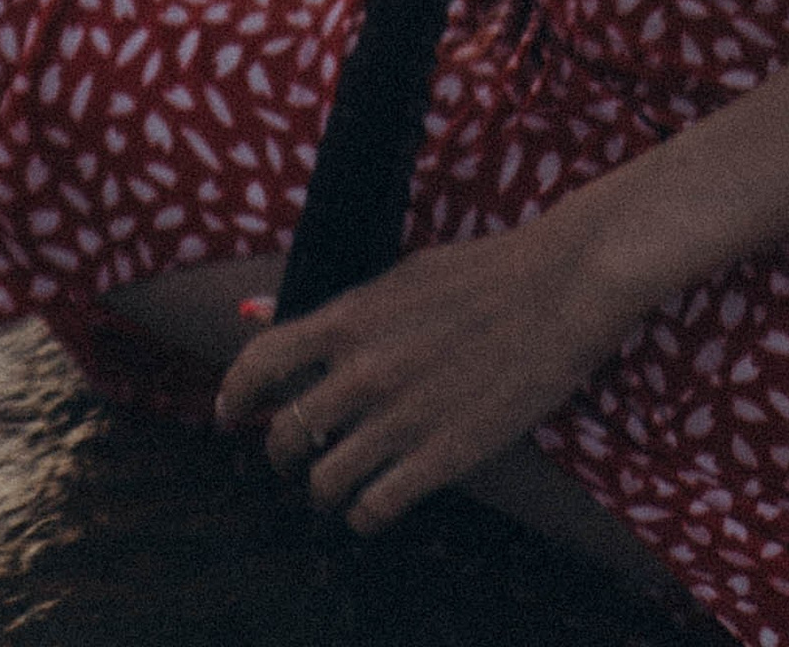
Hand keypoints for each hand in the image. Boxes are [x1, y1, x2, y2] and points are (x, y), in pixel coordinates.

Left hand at [214, 222, 619, 535]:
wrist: (559, 288)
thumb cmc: (480, 274)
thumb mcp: (398, 277)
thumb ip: (332, 310)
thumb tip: (253, 317)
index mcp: (349, 316)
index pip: (259, 364)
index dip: (234, 395)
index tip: (229, 414)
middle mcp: (363, 371)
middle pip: (284, 436)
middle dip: (281, 452)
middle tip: (296, 455)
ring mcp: (401, 418)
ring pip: (324, 483)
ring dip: (323, 490)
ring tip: (337, 484)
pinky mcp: (442, 457)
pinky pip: (374, 509)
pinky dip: (365, 514)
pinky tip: (375, 503)